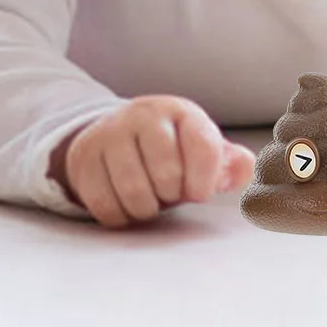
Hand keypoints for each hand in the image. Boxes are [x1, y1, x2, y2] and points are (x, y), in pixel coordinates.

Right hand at [50, 95, 255, 227]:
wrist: (116, 138)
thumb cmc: (172, 152)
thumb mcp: (203, 153)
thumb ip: (232, 164)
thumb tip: (243, 166)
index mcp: (178, 112)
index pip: (202, 146)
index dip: (204, 180)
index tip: (199, 192)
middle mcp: (141, 115)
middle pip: (166, 173)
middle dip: (171, 194)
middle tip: (167, 191)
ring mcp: (108, 133)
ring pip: (133, 191)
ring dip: (146, 208)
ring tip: (148, 198)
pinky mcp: (83, 156)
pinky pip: (105, 203)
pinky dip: (119, 215)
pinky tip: (124, 202)